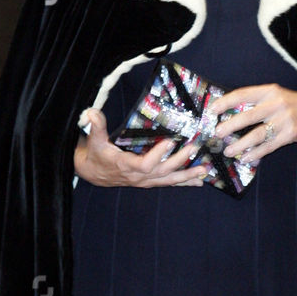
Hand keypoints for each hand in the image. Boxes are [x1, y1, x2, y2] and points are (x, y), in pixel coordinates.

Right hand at [74, 109, 208, 187]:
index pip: (145, 164)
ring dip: (188, 175)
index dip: (158, 154)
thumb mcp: (94, 140)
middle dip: (181, 161)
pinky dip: (184, 182)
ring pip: (169, 180)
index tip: (170, 141)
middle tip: (195, 148)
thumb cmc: (96, 154)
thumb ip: (95, 126)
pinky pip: (169, 183)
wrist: (93, 173)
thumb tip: (91, 113)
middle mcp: (138, 176)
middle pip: (163, 171)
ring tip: (204, 170)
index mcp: (126, 165)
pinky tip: (199, 181)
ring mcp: (145, 180)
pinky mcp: (150, 181)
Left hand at [214, 84, 296, 163]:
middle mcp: (276, 105)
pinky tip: (246, 158)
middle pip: (248, 116)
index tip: (212, 110)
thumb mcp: (276, 96)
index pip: (242, 94)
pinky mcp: (289, 135)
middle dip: (230, 126)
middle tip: (217, 133)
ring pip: (257, 135)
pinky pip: (268, 146)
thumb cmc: (293, 104)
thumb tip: (230, 112)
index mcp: (269, 91)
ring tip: (228, 150)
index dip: (226, 102)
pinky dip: (256, 153)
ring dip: (240, 144)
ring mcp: (283, 121)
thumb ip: (257, 101)